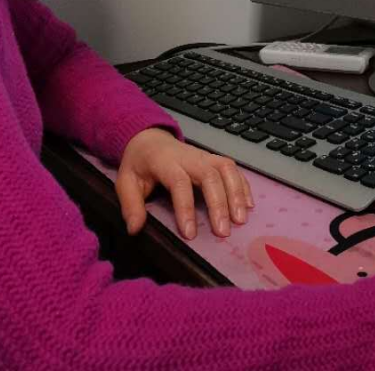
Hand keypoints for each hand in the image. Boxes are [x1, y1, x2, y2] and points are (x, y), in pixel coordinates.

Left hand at [114, 128, 253, 239]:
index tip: (190, 234)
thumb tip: (135, 229)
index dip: (185, 208)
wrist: (149, 139)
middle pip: (209, 175)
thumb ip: (131, 205)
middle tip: (223, 232)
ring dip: (236, 194)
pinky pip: (233, 169)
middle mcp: (189, 157)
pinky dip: (243, 186)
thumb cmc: (139, 164)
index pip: (179, 182)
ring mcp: (204, 156)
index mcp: (165, 162)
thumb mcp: (126, 182)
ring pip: (226, 169)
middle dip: (219, 204)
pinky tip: (248, 205)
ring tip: (240, 220)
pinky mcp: (214, 159)